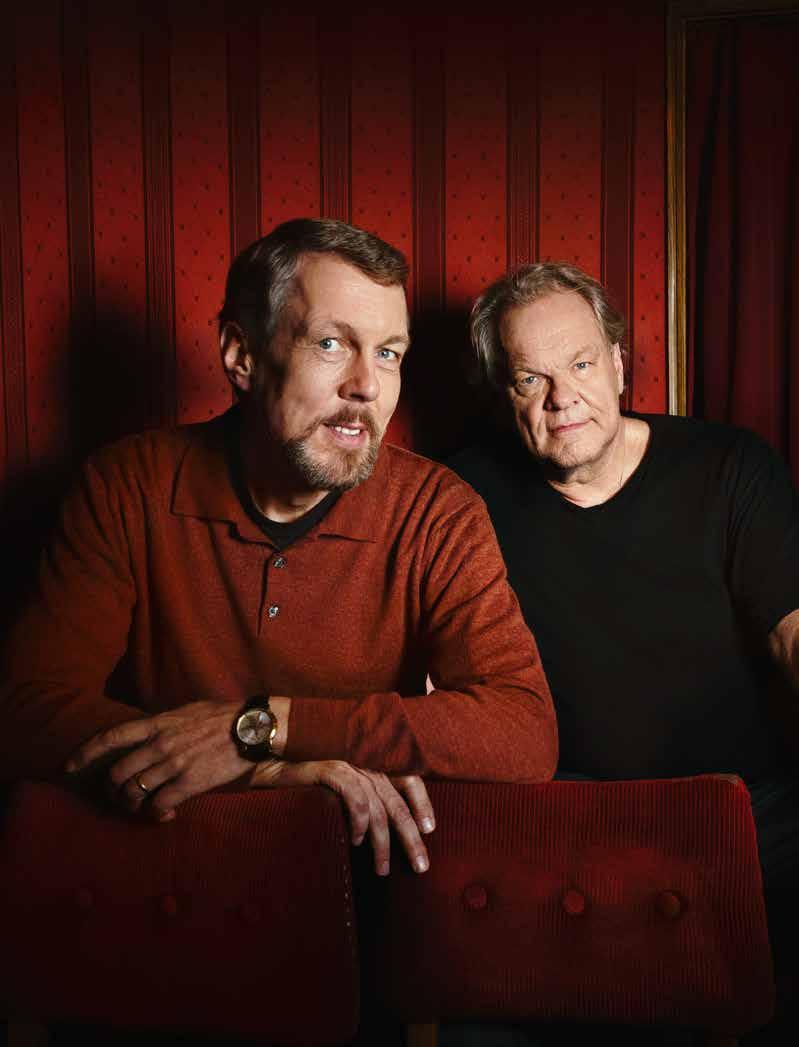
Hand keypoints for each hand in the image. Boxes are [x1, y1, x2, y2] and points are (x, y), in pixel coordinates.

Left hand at [66, 701, 251, 820]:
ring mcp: (173, 764)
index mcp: (157, 723)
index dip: (86, 752)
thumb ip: (164, 723)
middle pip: (117, 773)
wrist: (251, 727)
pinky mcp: (190, 782)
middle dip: (112, 791)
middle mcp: (159, 744)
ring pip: (134, 793)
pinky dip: (157, 814)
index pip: (111, 736)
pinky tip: (166, 813)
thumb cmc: (222, 716)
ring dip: (133, 805)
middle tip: (120, 797)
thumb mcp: (187, 710)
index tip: (69, 766)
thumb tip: (150, 731)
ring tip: (142, 807)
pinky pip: (159, 805)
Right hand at [254, 759, 434, 875]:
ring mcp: (349, 762)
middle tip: (421, 866)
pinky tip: (357, 842)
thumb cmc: (305, 774)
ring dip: (383, 842)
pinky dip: (359, 822)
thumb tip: (386, 825)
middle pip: (398, 802)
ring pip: (379, 807)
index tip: (429, 830)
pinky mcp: (330, 768)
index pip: (409, 778)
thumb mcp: (341, 780)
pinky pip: (355, 798)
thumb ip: (364, 792)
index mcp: (373, 759)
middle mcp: (365, 759)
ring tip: (382, 869)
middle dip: (411, 837)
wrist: (268, 755)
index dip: (422, 804)